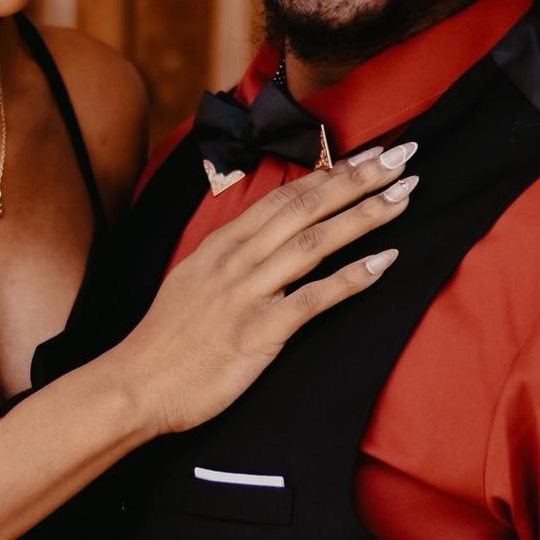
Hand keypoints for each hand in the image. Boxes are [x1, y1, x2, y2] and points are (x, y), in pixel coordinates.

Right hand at [121, 143, 418, 432]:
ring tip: (403, 197)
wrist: (136, 385)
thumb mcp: (195, 280)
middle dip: (359, 179)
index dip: (333, 172)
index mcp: (223, 243)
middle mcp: (236, 259)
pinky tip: (384, 261)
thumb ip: (233, 256)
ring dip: (364, 216)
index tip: (371, 155)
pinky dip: (352, 278)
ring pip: (315, 242)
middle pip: (307, 207)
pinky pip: (313, 298)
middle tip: (402, 157)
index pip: (286, 195)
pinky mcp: (258, 331)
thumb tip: (271, 238)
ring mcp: (247, 293)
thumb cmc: (168, 339)